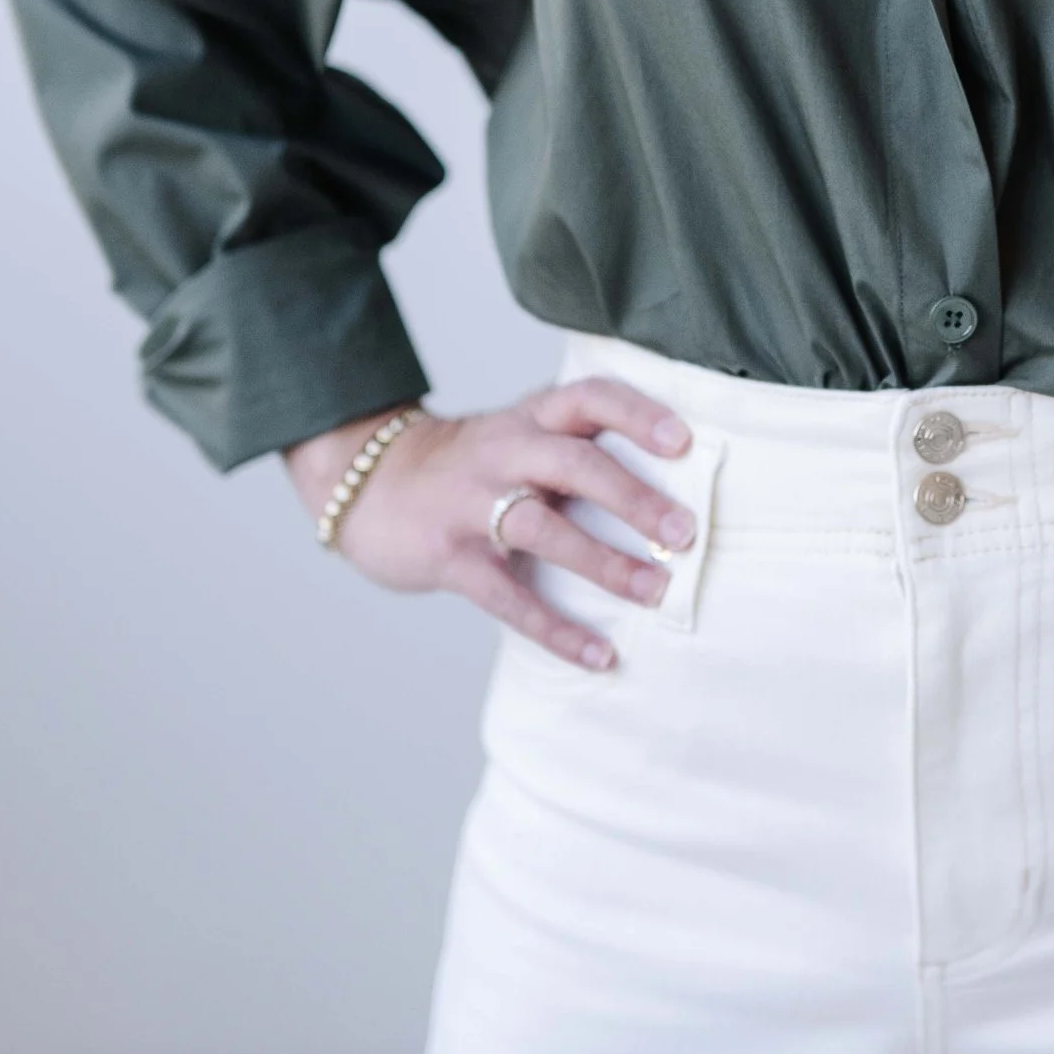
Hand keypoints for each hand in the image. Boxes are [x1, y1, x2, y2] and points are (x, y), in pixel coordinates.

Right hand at [282, 379, 696, 672]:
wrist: (368, 484)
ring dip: (604, 562)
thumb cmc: (471, 466)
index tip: (686, 442)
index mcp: (530, 418)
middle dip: (633, 498)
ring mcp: (472, 504)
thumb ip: (576, 449)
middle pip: (574, 464)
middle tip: (685, 533)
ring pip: (543, 529)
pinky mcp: (450, 557)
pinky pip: (508, 597)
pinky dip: (556, 629)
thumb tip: (674, 488)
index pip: (589, 398)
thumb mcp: (518, 438)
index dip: (638, 414)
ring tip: (654, 590)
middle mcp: (503, 452)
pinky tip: (599, 655)